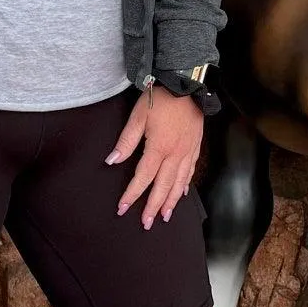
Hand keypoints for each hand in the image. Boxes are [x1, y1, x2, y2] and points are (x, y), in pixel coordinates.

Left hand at [106, 88, 204, 228]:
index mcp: (159, 147)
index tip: (123, 208)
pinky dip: (185, 185)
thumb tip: (112, 161)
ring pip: (179, 182)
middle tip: (146, 223)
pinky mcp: (196, 146)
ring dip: (171, 201)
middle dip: (154, 206)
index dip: (132, 194)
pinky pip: (190, 171)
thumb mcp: (138, 116)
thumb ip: (126, 141)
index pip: (143, 177)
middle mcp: (175, 154)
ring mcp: (188, 151)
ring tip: (165, 216)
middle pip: (163, 186)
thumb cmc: (160, 97)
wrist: (188, 83)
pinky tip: (182, 193)